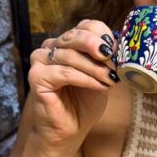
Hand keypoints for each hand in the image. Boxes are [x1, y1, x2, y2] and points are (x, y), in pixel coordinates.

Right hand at [27, 19, 118, 155]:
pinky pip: (63, 73)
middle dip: (96, 46)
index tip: (117, 49)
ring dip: (94, 68)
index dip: (102, 35)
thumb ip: (107, 61)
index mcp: (68, 42)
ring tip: (111, 79)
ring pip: (70, 55)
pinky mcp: (36, 77)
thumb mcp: (102, 76)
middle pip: (75, 36)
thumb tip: (120, 48)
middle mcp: (52, 47)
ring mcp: (41, 61)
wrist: (70, 130)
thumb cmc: (84, 102)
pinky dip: (84, 78)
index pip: (85, 26)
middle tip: (112, 57)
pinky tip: (99, 86)